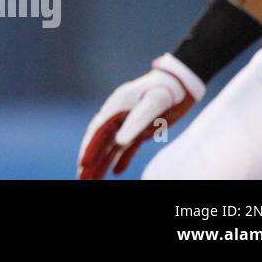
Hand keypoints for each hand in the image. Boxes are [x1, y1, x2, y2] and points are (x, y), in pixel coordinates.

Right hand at [78, 53, 204, 179]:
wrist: (181, 82)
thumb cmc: (167, 90)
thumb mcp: (153, 103)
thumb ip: (136, 122)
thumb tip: (119, 142)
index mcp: (117, 105)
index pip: (98, 130)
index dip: (88, 147)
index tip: (82, 163)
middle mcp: (118, 115)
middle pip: (100, 140)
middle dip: (90, 159)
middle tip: (81, 177)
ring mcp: (128, 122)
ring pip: (111, 146)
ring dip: (101, 162)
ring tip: (92, 180)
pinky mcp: (140, 129)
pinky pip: (128, 148)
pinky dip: (121, 159)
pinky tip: (116, 172)